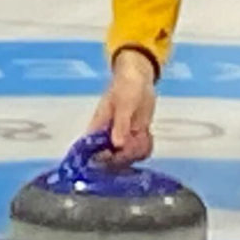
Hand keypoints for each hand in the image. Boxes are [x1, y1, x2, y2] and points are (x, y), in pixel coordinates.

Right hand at [87, 48, 159, 166]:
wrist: (140, 78)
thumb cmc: (126, 86)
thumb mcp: (124, 103)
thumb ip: (120, 124)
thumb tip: (117, 145)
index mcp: (97, 129)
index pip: (92, 153)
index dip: (103, 160)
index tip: (117, 154)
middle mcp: (107, 138)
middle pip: (112, 160)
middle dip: (127, 154)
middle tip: (137, 138)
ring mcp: (121, 140)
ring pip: (127, 158)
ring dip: (138, 149)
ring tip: (143, 133)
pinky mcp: (133, 139)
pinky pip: (139, 152)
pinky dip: (145, 146)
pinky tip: (147, 134)